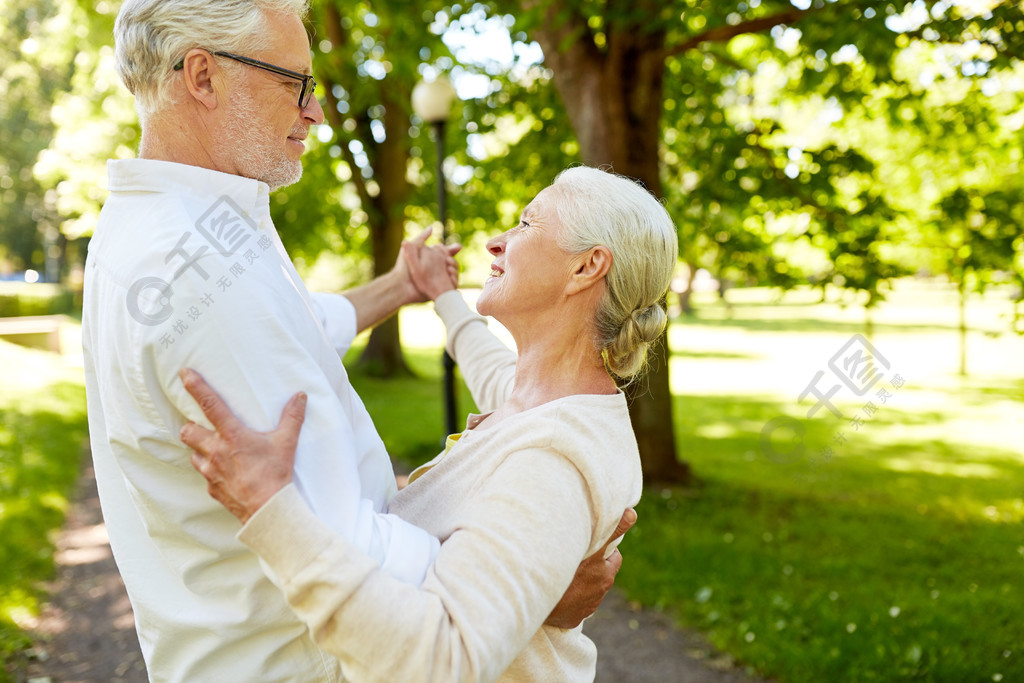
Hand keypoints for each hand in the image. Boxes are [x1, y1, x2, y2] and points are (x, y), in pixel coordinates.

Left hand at [178, 368, 305, 523]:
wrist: (267, 510)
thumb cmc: (275, 474)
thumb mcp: (286, 443)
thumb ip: (292, 417)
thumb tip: (300, 396)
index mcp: (232, 435)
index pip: (210, 405)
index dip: (196, 387)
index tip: (185, 373)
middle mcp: (216, 451)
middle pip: (188, 431)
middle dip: (191, 426)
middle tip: (202, 425)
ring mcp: (210, 471)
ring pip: (193, 453)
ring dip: (199, 449)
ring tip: (213, 449)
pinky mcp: (211, 488)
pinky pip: (204, 474)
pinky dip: (210, 470)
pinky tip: (224, 472)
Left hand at [402, 226, 460, 300]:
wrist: (400, 286)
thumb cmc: (403, 267)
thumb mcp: (412, 248)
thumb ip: (422, 237)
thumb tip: (432, 227)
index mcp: (430, 260)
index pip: (445, 254)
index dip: (452, 250)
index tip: (458, 247)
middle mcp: (435, 270)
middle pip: (451, 263)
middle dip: (454, 261)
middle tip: (448, 261)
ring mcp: (438, 281)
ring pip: (454, 273)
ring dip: (454, 270)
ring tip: (448, 269)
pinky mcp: (439, 290)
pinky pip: (452, 286)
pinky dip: (454, 280)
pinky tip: (450, 277)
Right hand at [545, 508, 636, 628]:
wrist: (542, 599)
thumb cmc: (566, 568)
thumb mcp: (591, 547)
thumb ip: (614, 531)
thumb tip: (633, 513)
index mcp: (605, 575)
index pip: (614, 557)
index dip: (606, 548)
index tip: (594, 542)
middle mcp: (599, 592)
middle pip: (602, 574)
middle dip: (594, 565)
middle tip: (580, 556)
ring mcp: (587, 607)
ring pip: (589, 590)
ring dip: (583, 582)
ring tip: (567, 573)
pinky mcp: (574, 619)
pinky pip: (575, 605)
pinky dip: (571, 598)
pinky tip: (560, 591)